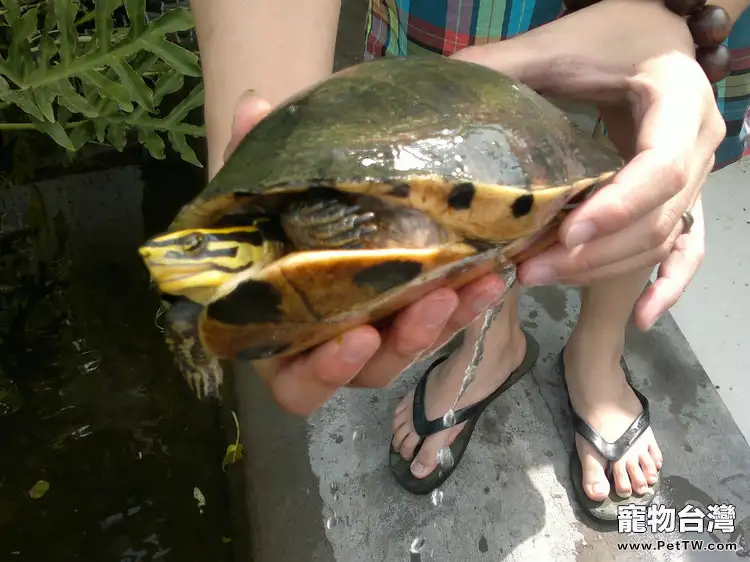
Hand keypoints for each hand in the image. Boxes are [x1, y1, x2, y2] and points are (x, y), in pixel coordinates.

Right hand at [223, 92, 508, 415]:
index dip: (326, 371)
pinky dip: (465, 299)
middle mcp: (330, 343)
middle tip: (430, 304)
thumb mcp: (254, 187)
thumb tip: (252, 106)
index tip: (355, 337)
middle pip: (370, 369)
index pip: (299, 381)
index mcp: (283, 334)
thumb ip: (246, 156)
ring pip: (412, 345)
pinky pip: (441, 317)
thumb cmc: (267, 214)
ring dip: (444, 320)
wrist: (303, 205)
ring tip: (475, 281)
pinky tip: (493, 270)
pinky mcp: (411, 308)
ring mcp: (376, 327)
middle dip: (403, 342)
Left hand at [455, 0, 723, 327]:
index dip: (617, 206)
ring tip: (540, 277)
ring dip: (605, 268)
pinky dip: (670, 284)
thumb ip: (504, 64)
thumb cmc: (610, 36)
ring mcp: (699, 176)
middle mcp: (701, 144)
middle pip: (659, 218)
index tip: (566, 232)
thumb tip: (443, 84)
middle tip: (530, 268)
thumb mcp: (559, 45)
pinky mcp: (686, 196)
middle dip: (594, 251)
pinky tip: (641, 317)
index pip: (659, 167)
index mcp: (679, 100)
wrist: (654, 37)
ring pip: (663, 240)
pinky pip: (689, 248)